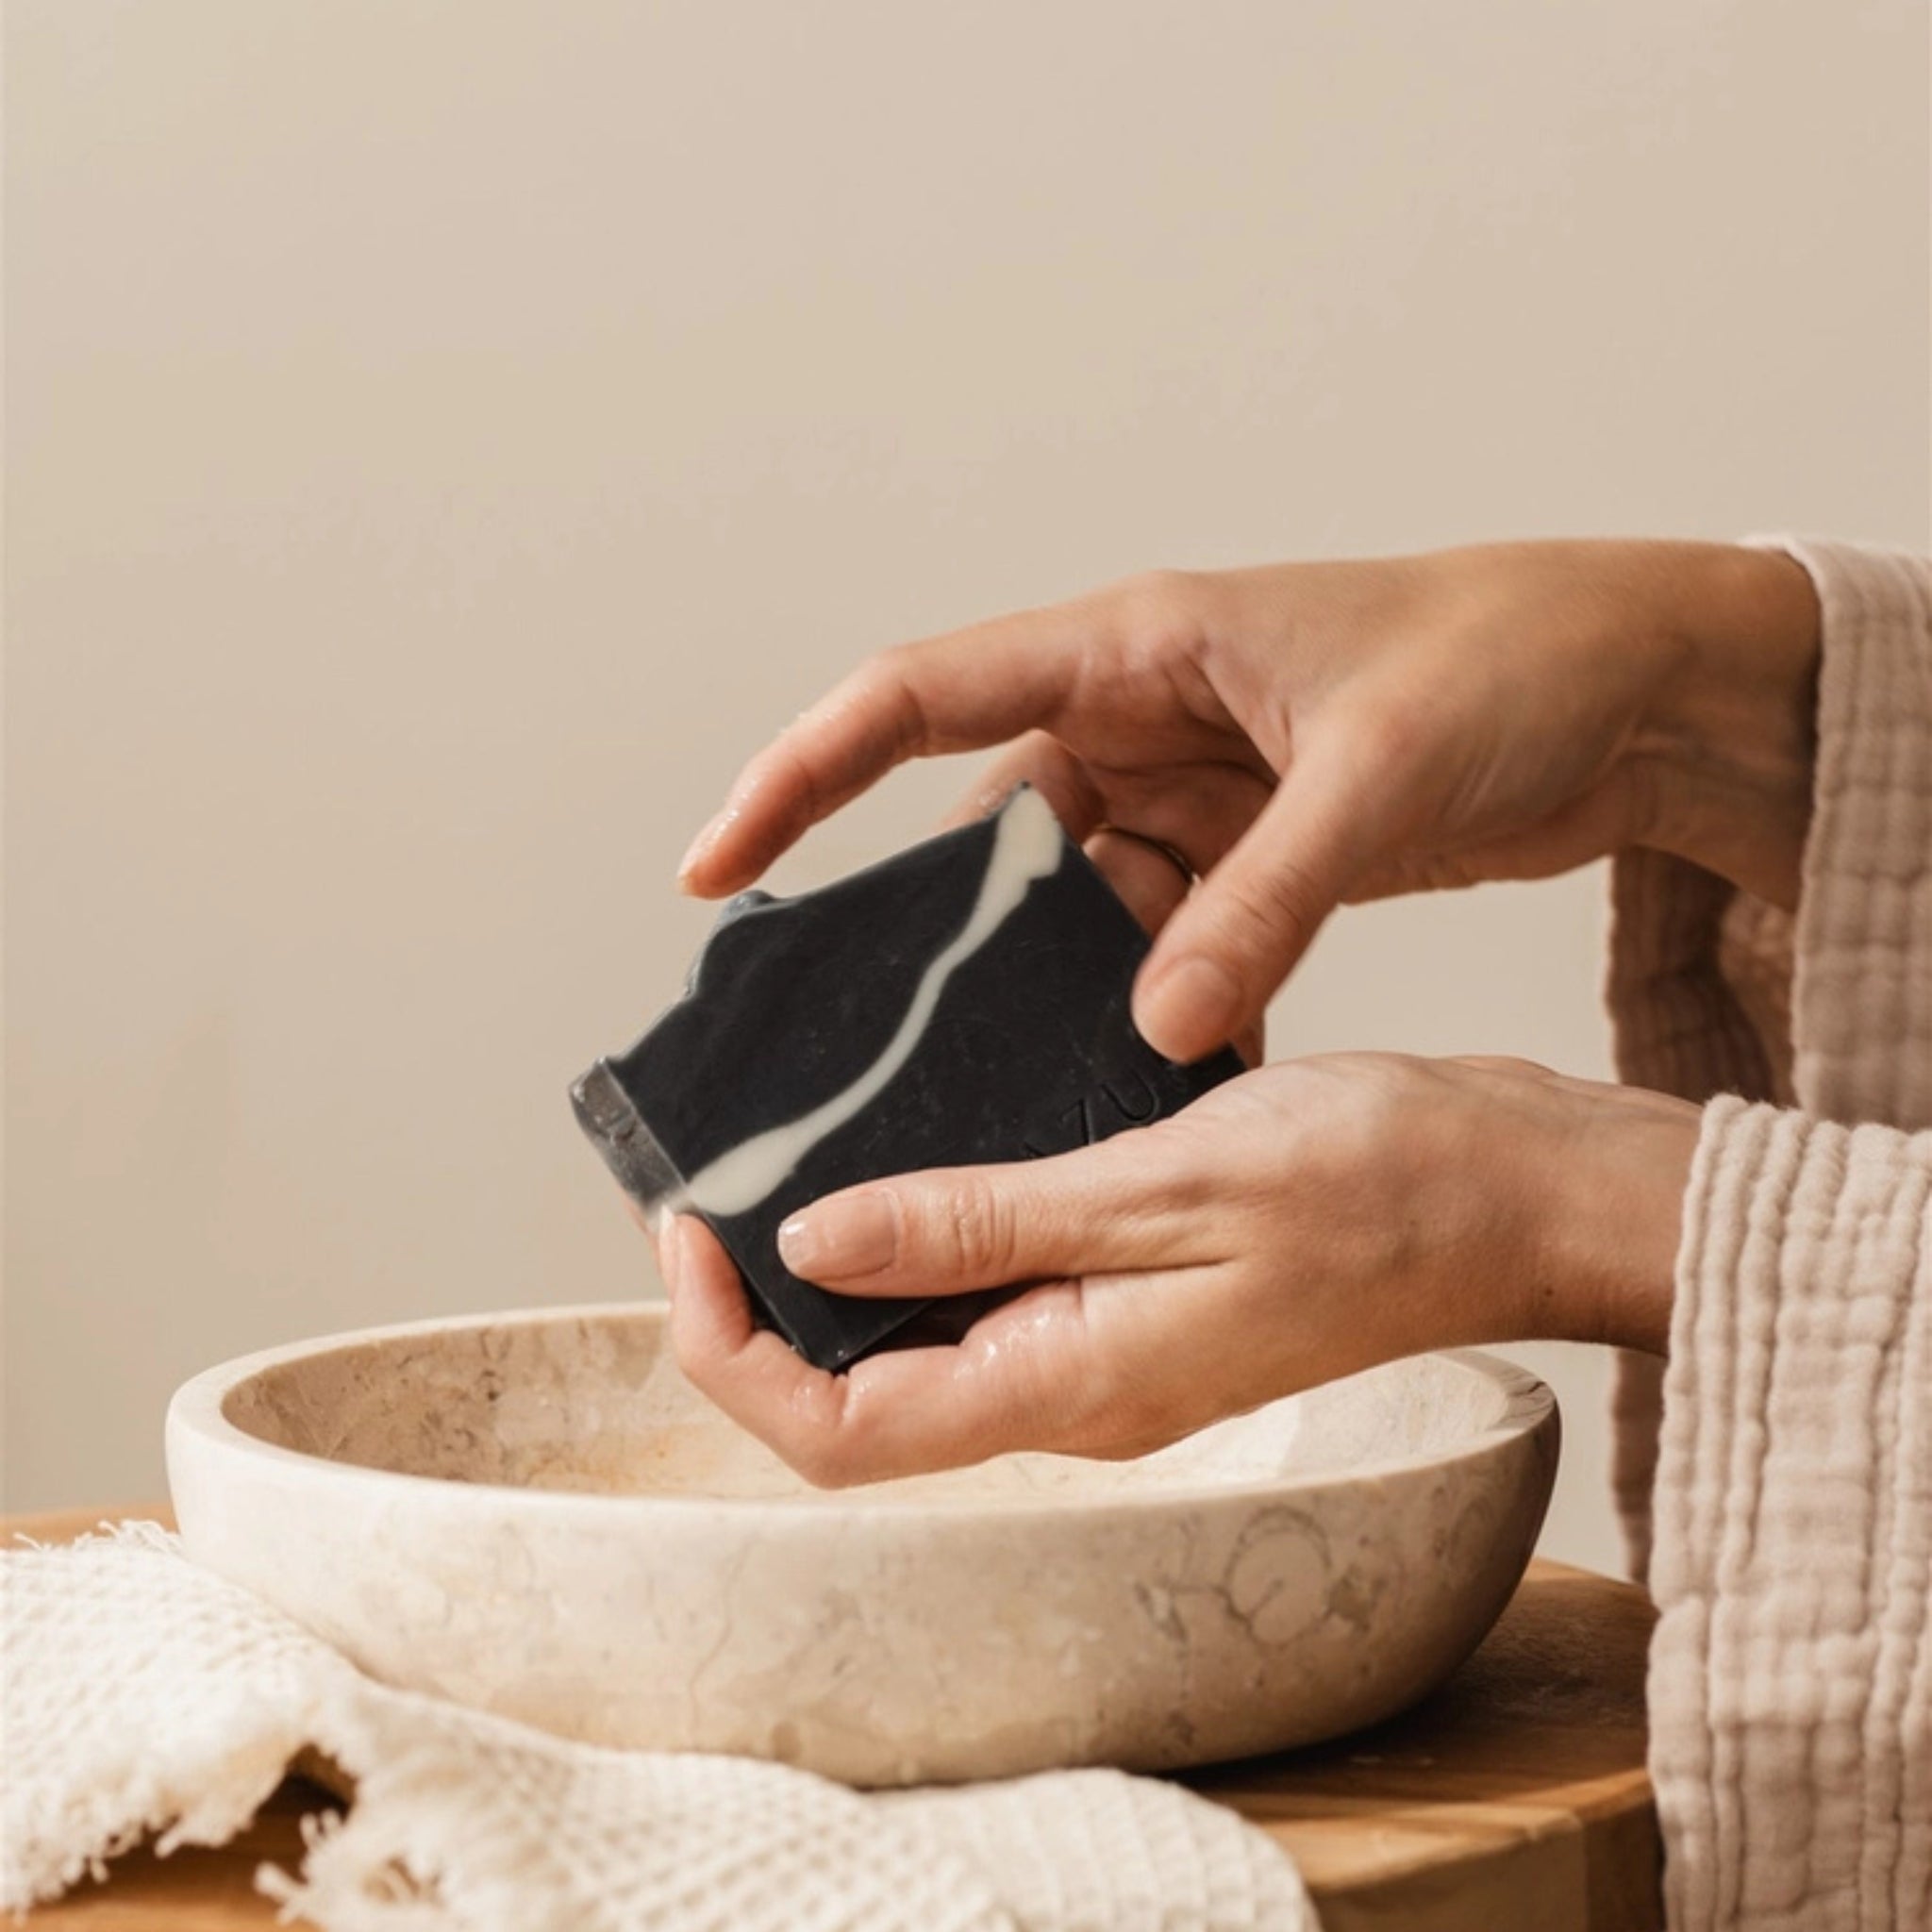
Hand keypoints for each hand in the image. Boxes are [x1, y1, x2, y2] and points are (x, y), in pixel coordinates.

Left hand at [661, 1055, 1699, 1485]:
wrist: (1519, 1191)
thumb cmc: (1381, 1183)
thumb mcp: (1162, 1183)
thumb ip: (985, 1226)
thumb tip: (814, 1245)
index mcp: (1071, 1383)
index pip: (839, 1432)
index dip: (733, 1351)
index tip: (688, 1231)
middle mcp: (1074, 1389)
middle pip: (860, 1395)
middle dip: (761, 1308)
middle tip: (716, 1184)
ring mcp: (1107, 1348)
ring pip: (920, 1340)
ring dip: (841, 1261)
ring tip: (793, 1146)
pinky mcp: (1136, 1297)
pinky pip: (996, 1285)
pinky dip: (932, 1223)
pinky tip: (922, 1132)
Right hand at [677, 543, 1818, 1062]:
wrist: (1629, 683)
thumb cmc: (1505, 662)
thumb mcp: (1375, 780)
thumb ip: (1260, 906)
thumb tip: (1155, 1032)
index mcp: (1133, 644)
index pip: (918, 694)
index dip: (799, 777)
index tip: (713, 870)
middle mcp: (1136, 712)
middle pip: (984, 831)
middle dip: (940, 937)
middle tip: (873, 1052)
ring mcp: (1186, 789)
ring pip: (1069, 904)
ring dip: (1055, 991)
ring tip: (1009, 1090)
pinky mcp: (1241, 852)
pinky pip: (1157, 936)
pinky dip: (1150, 1004)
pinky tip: (1144, 1076)